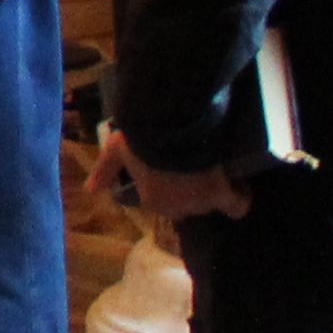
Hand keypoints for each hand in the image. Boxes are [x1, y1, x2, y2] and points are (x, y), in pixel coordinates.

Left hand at [104, 131, 247, 220]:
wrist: (170, 125)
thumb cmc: (140, 137)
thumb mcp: (116, 149)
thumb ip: (105, 169)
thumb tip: (91, 189)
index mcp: (152, 198)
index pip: (166, 202)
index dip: (172, 187)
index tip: (176, 171)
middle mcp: (176, 207)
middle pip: (190, 205)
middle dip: (193, 190)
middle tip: (197, 166)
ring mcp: (199, 202)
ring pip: (211, 203)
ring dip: (214, 189)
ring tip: (218, 169)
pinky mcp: (221, 192)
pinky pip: (237, 205)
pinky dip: (240, 197)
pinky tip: (242, 186)